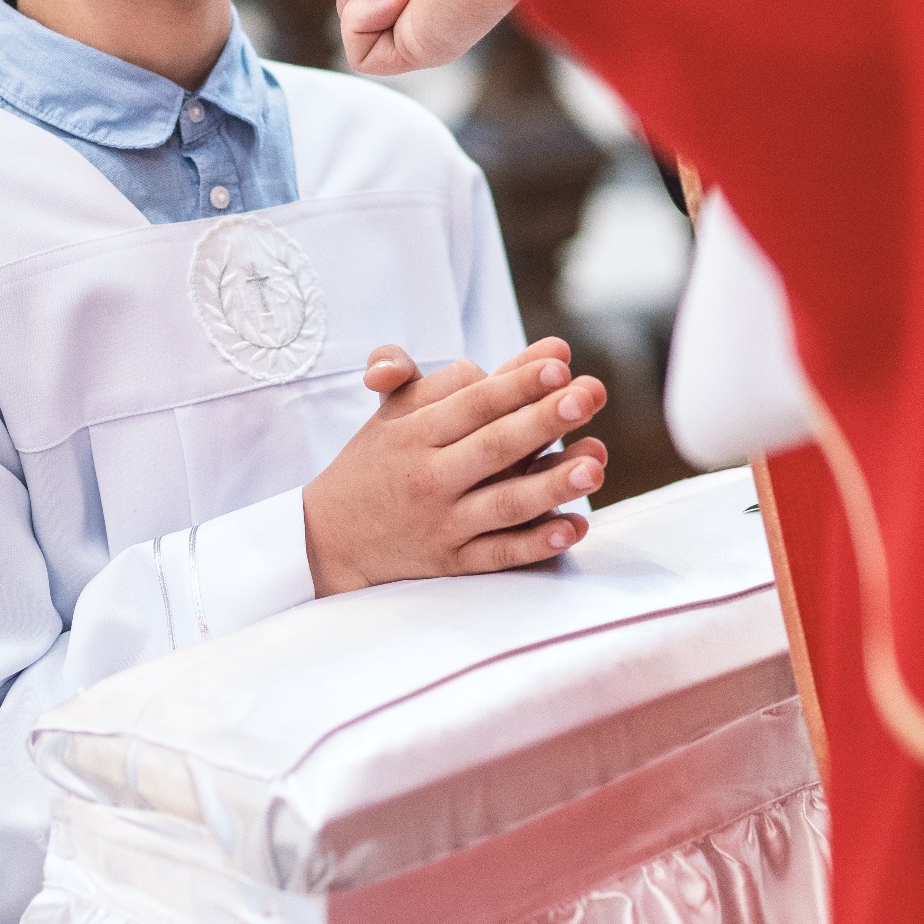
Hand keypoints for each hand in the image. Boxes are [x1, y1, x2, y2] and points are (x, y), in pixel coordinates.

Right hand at [302, 336, 608, 593]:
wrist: (328, 540)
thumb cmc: (375, 462)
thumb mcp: (388, 412)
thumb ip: (417, 373)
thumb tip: (465, 361)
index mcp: (415, 433)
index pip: (474, 403)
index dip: (517, 382)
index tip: (559, 363)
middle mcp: (430, 477)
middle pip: (495, 446)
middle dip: (544, 420)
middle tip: (589, 395)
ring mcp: (444, 523)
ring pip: (505, 504)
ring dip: (551, 485)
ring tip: (595, 465)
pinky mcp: (454, 562)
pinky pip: (500, 554)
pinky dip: (537, 544)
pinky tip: (573, 526)